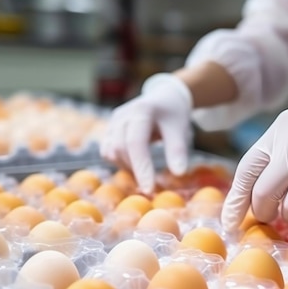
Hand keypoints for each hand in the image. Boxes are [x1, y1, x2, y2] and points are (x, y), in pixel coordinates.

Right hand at [100, 74, 192, 193]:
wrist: (163, 98)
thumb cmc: (173, 116)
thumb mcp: (180, 129)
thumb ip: (178, 150)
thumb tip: (178, 174)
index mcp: (142, 111)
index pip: (136, 143)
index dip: (141, 168)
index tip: (149, 190)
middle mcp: (122, 115)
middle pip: (120, 149)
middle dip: (135, 170)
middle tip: (152, 185)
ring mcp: (112, 122)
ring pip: (110, 153)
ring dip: (126, 167)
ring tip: (145, 171)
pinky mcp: (109, 130)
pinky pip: (107, 152)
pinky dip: (120, 163)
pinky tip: (135, 164)